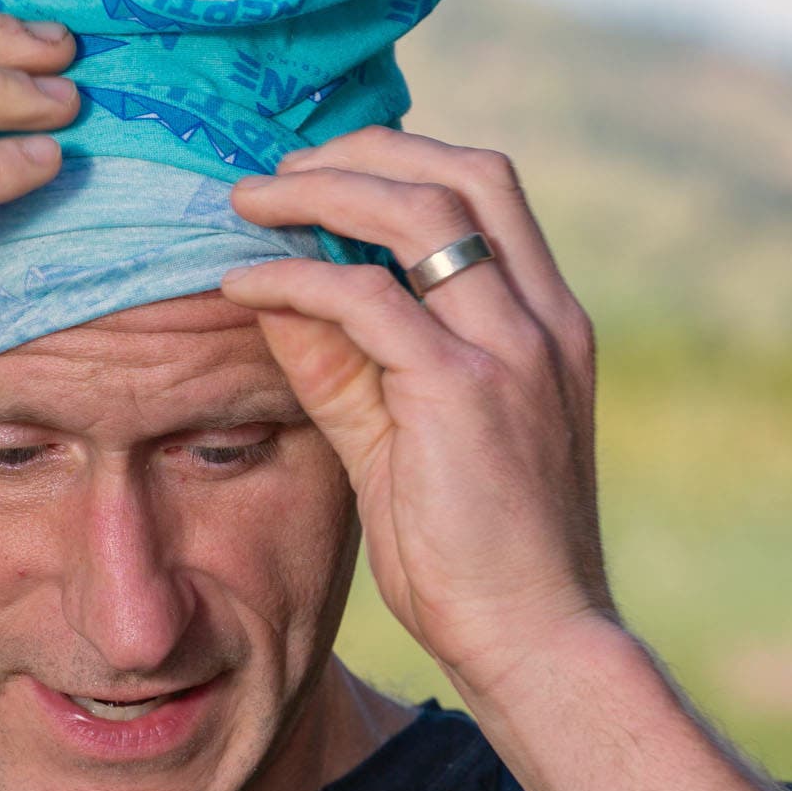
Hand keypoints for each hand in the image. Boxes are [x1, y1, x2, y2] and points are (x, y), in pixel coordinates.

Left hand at [220, 125, 619, 696]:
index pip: (485, 189)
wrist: (536, 639)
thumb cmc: (477, 553)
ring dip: (324, 191)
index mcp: (547, 321)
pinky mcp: (463, 392)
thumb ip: (348, 362)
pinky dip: (297, 278)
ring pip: (421, 210)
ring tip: (251, 202)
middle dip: (363, 151)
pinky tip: (244, 284)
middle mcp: (542, 319)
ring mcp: (512, 350)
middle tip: (277, 172)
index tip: (320, 172)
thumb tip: (276, 293)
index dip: (400, 158)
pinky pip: (366, 301)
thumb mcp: (404, 435)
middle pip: (463, 171)